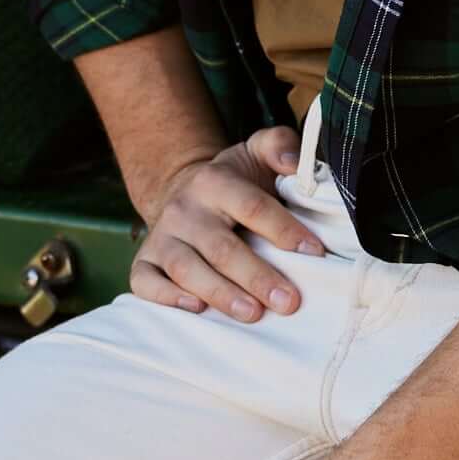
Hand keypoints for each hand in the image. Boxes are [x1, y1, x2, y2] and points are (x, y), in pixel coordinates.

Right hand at [129, 129, 325, 321]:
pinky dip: (167, 297)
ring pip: (186, 268)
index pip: (252, 206)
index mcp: (215, 182)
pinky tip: (196, 309)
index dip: (284, 229)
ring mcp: (162, 236)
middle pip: (221, 247)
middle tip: (287, 301)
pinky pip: (146, 282)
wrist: (184, 193)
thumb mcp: (257, 153)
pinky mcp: (145, 261)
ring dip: (220, 293)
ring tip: (252, 313)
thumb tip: (293, 163)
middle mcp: (184, 209)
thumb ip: (280, 145)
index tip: (314, 252)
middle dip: (256, 276)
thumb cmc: (234, 183)